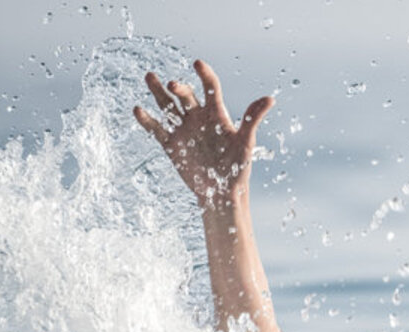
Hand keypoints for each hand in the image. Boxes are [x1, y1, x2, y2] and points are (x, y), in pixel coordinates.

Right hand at [133, 60, 273, 207]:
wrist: (222, 192)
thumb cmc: (238, 167)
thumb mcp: (246, 143)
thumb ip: (252, 120)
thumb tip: (270, 99)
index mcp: (217, 114)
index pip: (211, 88)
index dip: (205, 75)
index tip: (197, 63)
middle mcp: (198, 117)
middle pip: (185, 95)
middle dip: (179, 88)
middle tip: (174, 84)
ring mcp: (183, 130)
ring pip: (167, 105)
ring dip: (158, 92)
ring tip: (150, 77)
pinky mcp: (170, 144)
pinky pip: (156, 129)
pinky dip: (147, 120)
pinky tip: (138, 110)